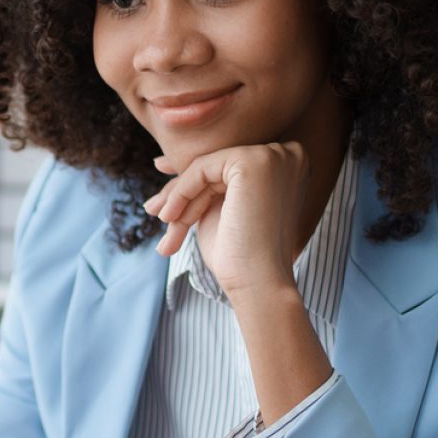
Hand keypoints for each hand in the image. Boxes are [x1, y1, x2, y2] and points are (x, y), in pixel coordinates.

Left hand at [144, 141, 311, 302]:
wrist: (257, 283)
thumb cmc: (239, 254)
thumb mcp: (216, 209)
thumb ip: (200, 183)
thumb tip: (160, 161)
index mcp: (285, 166)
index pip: (226, 166)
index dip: (190, 178)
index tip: (161, 181)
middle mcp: (286, 154)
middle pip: (215, 165)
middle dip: (180, 190)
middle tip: (152, 210)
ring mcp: (272, 156)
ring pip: (206, 167)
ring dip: (179, 199)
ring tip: (165, 225)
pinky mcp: (254, 162)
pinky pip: (202, 168)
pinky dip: (182, 193)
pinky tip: (171, 218)